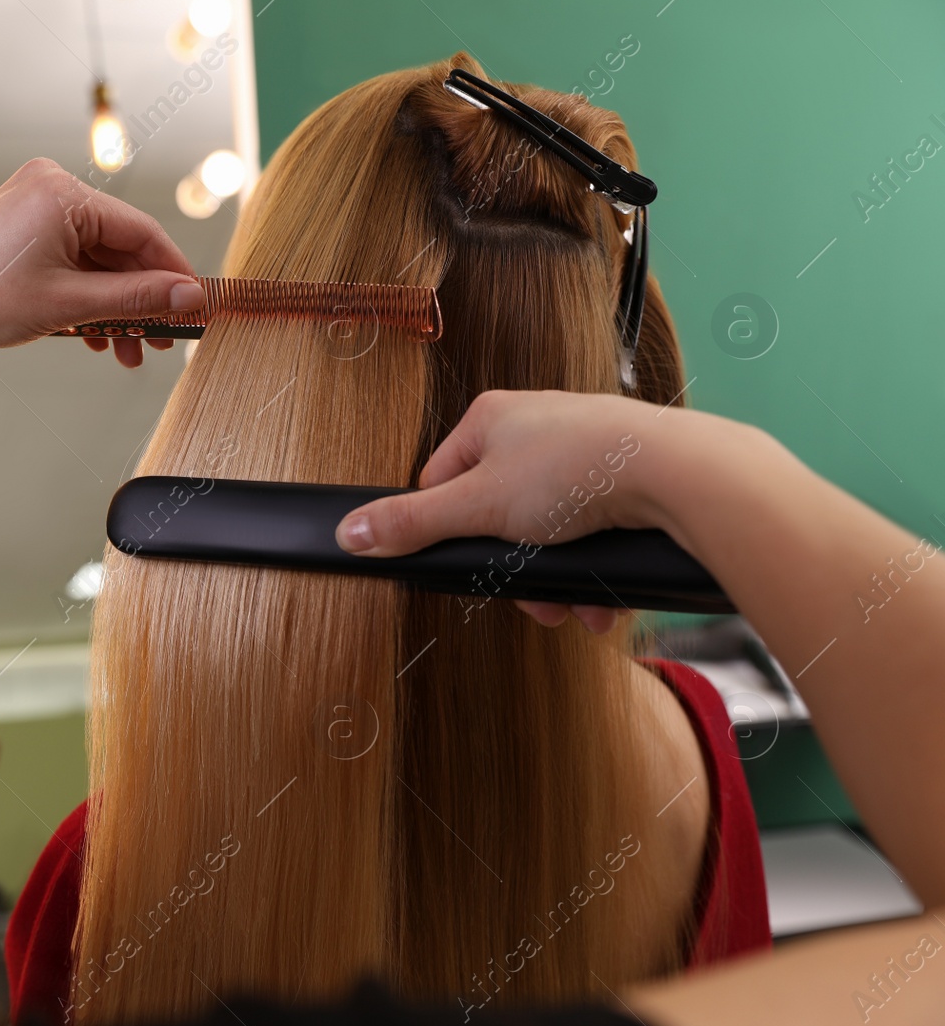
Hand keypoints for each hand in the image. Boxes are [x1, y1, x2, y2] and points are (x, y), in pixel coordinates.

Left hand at [0, 158, 204, 366]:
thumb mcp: (69, 305)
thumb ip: (136, 298)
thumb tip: (188, 298)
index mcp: (64, 192)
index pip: (142, 232)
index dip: (174, 275)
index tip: (196, 309)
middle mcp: (52, 186)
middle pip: (120, 247)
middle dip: (140, 300)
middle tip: (163, 341)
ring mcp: (36, 204)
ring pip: (98, 259)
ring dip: (115, 305)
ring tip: (128, 349)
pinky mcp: (25, 224)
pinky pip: (73, 258)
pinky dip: (87, 294)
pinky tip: (97, 334)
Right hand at [334, 389, 675, 633]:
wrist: (675, 473)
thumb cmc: (578, 469)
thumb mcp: (478, 507)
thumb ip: (411, 524)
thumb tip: (350, 531)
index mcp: (489, 418)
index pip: (439, 482)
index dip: (450, 532)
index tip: (471, 563)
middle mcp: (533, 426)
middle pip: (496, 515)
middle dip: (513, 569)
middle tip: (531, 598)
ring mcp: (579, 448)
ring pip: (545, 530)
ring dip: (553, 579)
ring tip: (571, 607)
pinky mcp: (618, 474)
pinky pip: (587, 530)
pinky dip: (588, 568)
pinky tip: (599, 599)